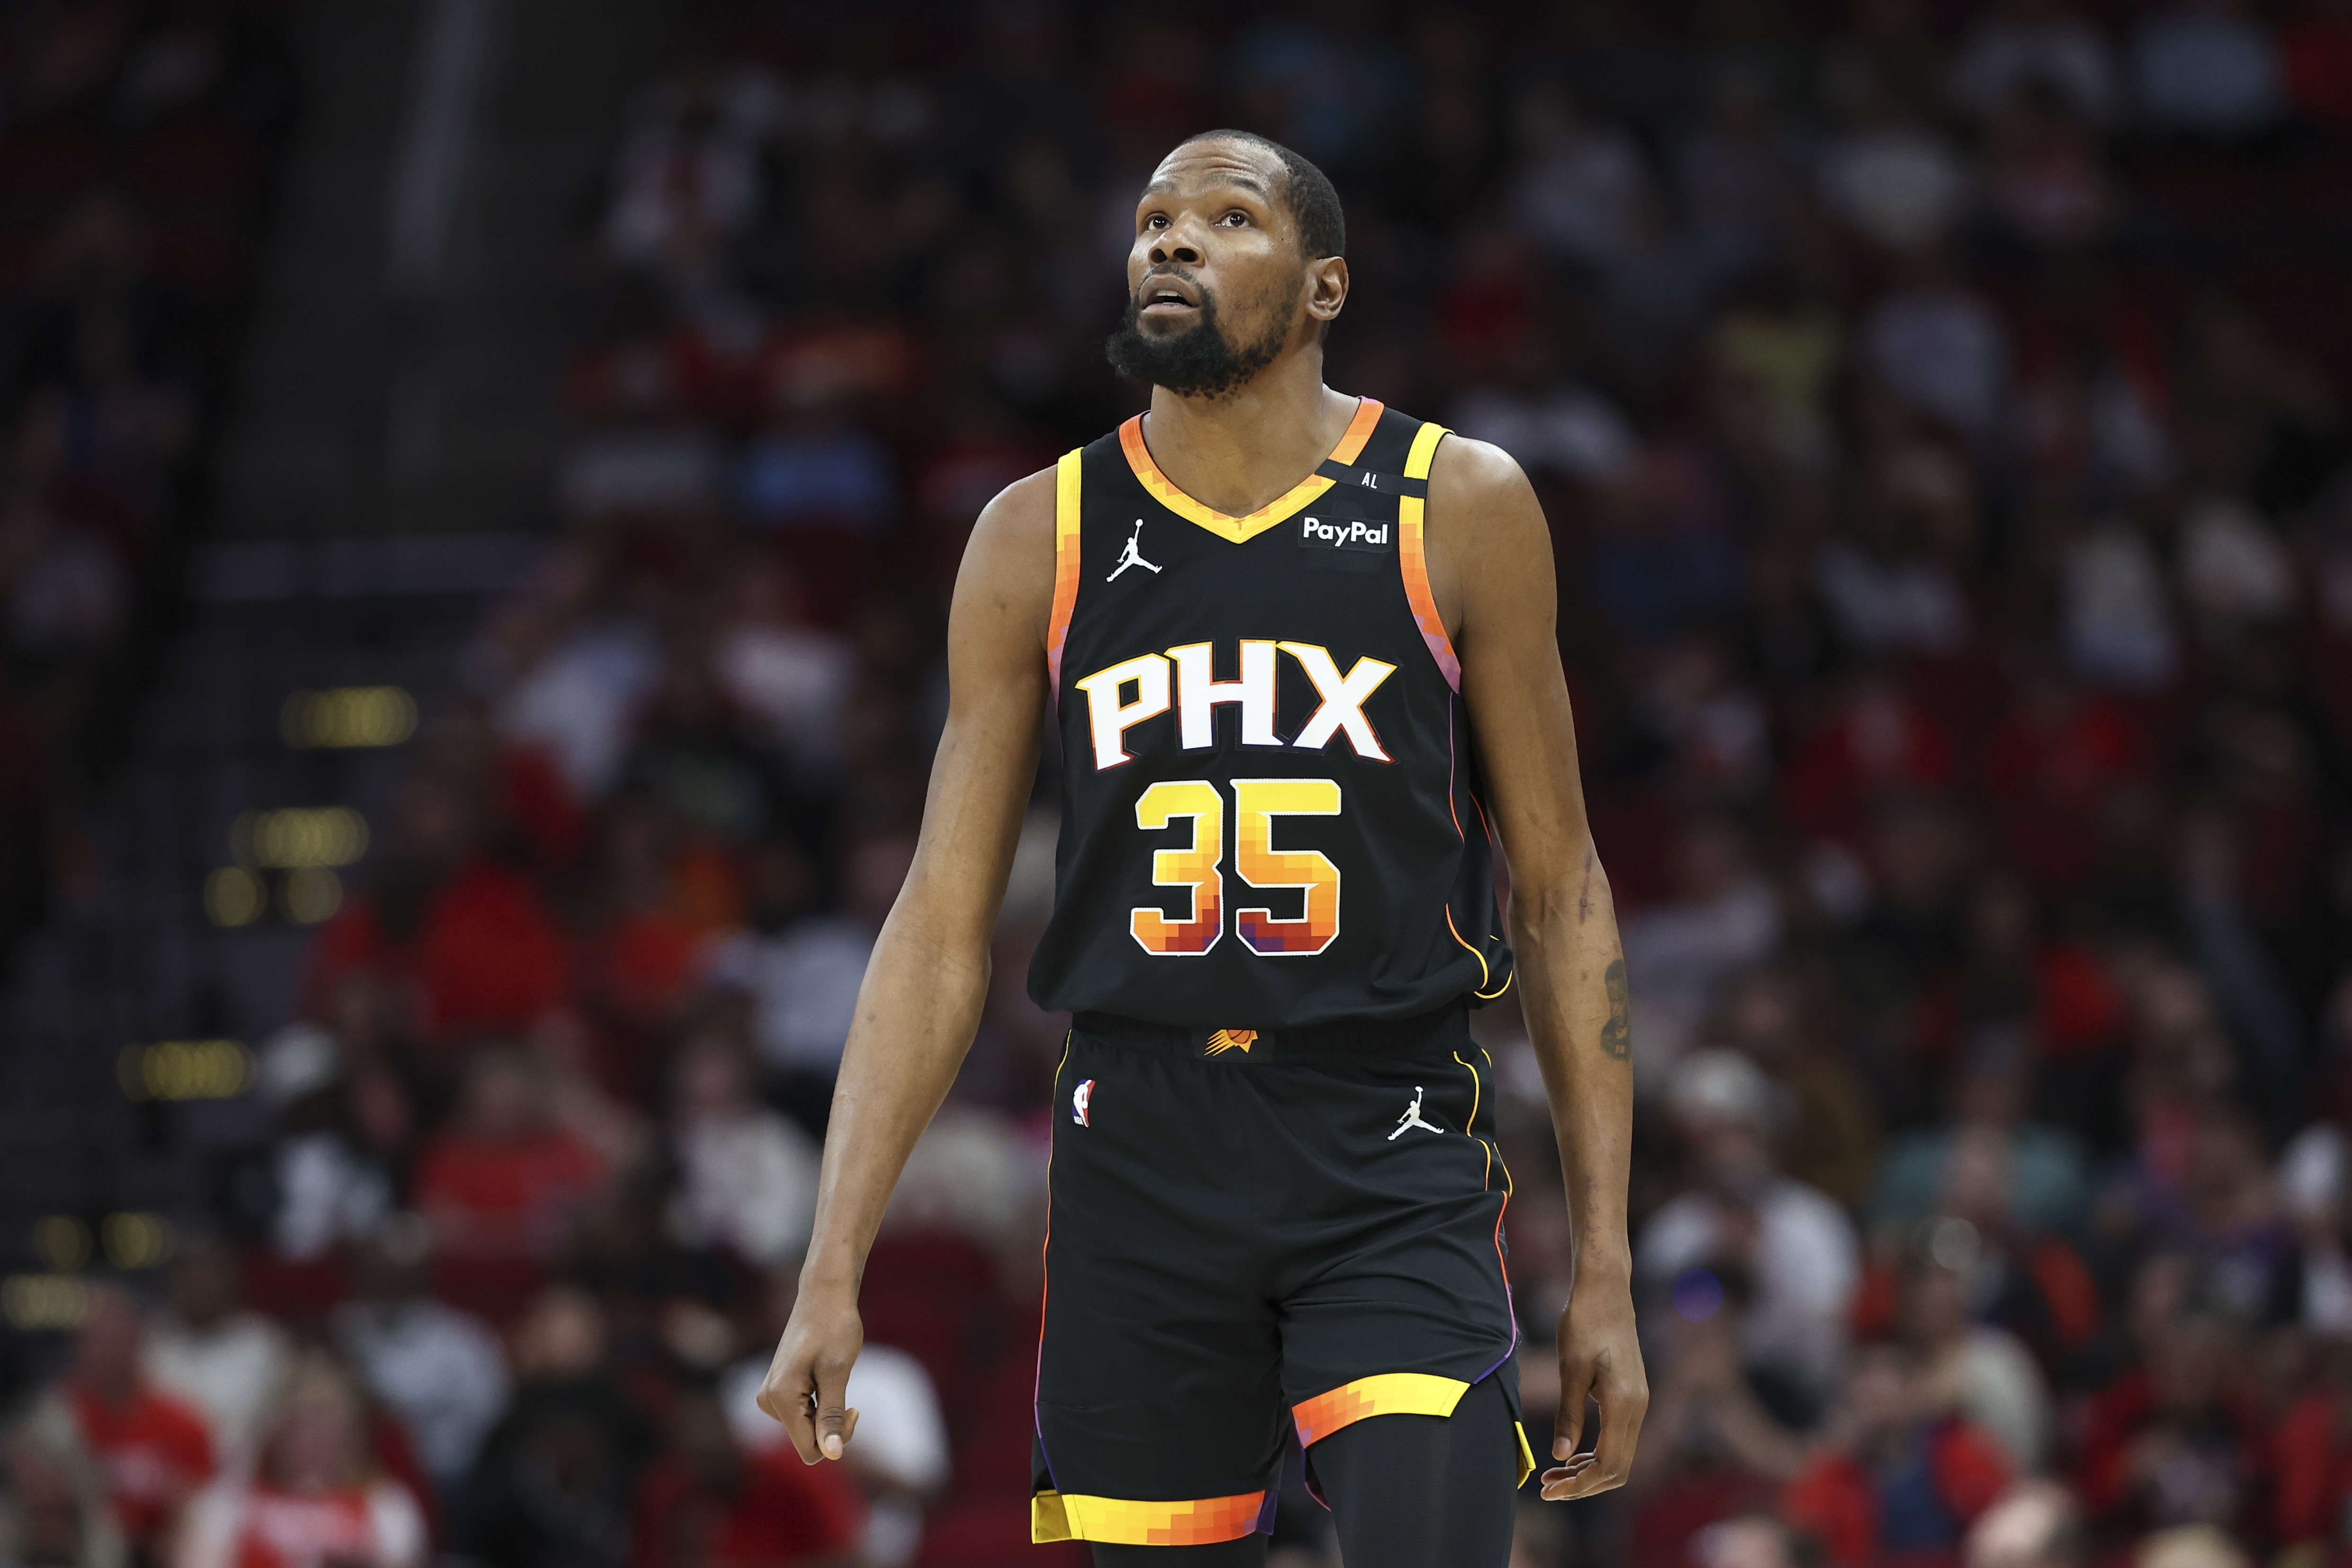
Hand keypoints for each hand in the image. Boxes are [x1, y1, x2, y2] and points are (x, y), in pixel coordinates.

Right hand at [755, 1278, 862, 1464]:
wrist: (823, 1295)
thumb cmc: (835, 1328)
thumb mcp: (838, 1373)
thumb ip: (832, 1415)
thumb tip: (832, 1455)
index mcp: (781, 1398)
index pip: (810, 1450)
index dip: (836, 1439)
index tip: (854, 1409)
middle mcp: (768, 1400)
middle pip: (806, 1441)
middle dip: (831, 1427)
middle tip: (852, 1399)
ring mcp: (770, 1394)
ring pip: (804, 1429)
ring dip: (825, 1414)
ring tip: (834, 1380)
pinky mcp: (776, 1389)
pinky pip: (800, 1415)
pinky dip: (818, 1405)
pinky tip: (824, 1378)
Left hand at [1541, 1278, 1647, 1500]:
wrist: (1605, 1291)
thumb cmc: (1584, 1323)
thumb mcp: (1571, 1369)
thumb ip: (1569, 1414)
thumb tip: (1561, 1456)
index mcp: (1623, 1404)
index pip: (1608, 1465)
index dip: (1579, 1484)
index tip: (1549, 1489)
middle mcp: (1638, 1407)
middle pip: (1618, 1469)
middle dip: (1584, 1485)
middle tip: (1548, 1487)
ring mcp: (1639, 1401)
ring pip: (1620, 1456)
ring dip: (1589, 1471)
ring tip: (1555, 1474)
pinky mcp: (1633, 1395)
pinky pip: (1619, 1438)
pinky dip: (1597, 1453)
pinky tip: (1573, 1453)